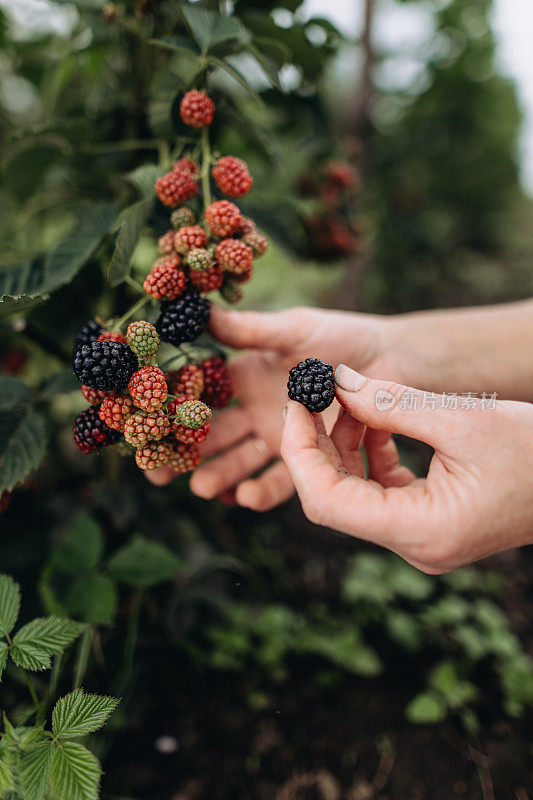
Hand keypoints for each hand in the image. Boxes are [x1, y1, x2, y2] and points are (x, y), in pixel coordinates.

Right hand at [147, 304, 393, 508]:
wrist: (392, 361)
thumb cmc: (341, 338)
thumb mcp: (293, 330)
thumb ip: (249, 330)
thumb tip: (197, 312)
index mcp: (245, 375)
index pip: (199, 394)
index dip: (171, 408)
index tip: (144, 423)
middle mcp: (255, 409)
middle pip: (212, 434)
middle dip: (185, 453)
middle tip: (156, 471)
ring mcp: (279, 436)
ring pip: (241, 460)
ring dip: (220, 475)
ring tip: (201, 487)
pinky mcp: (307, 457)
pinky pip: (281, 480)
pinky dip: (263, 490)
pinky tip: (248, 498)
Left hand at [280, 365, 532, 572]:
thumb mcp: (462, 419)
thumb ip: (392, 403)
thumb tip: (335, 383)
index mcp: (420, 531)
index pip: (326, 502)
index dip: (300, 450)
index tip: (296, 402)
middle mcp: (414, 545)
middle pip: (333, 498)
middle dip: (316, 442)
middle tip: (312, 392)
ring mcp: (420, 538)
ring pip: (354, 493)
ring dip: (344, 443)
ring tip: (348, 396)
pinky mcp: (429, 523)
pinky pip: (380, 491)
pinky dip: (370, 453)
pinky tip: (374, 419)